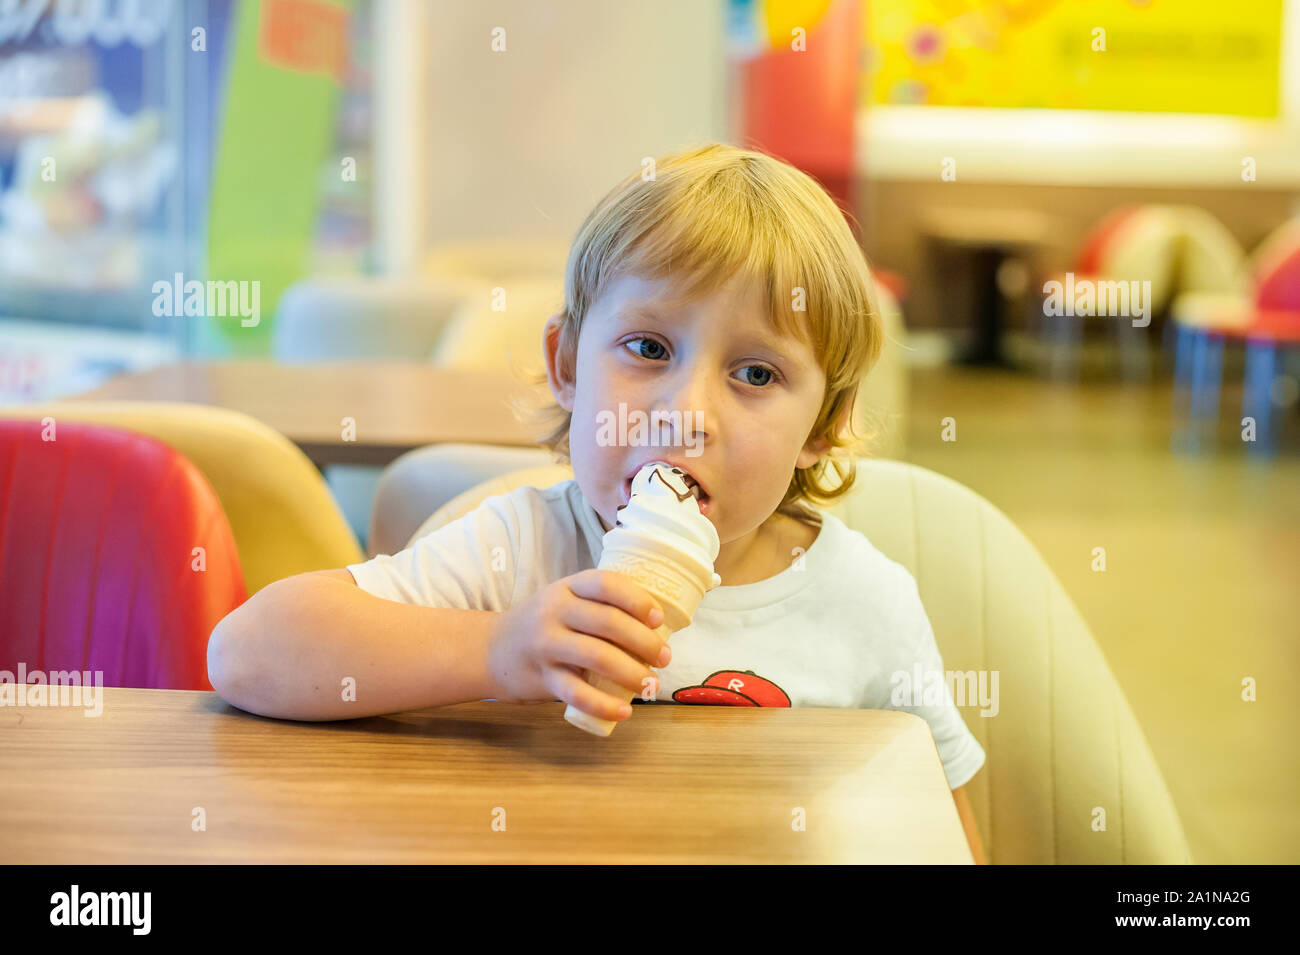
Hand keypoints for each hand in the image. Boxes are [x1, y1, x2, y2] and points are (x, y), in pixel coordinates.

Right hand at [486, 569, 669, 721]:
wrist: (492, 650)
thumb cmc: (544, 625)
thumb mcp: (564, 602)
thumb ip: (599, 607)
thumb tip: (655, 630)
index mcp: (567, 588)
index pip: (606, 584)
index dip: (637, 599)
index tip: (657, 619)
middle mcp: (554, 611)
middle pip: (608, 622)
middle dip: (645, 642)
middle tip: (665, 657)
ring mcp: (546, 644)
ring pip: (597, 656)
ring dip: (633, 673)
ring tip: (651, 684)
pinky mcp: (542, 677)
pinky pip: (577, 693)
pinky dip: (605, 705)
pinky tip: (624, 711)